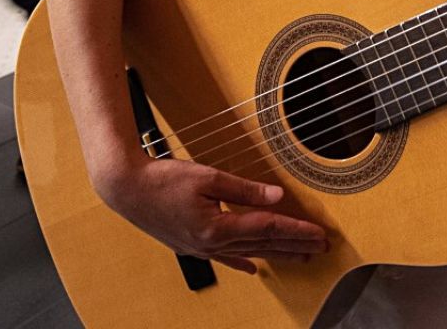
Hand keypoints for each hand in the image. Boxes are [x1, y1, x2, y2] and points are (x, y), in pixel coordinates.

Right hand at [97, 156, 328, 273]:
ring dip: (277, 255)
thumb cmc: (162, 180)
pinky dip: (243, 263)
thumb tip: (277, 196)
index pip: (267, 229)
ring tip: (301, 258)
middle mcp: (211, 244)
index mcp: (217, 228)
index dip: (296, 231)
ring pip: (248, 254)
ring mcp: (201, 248)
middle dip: (295, 247)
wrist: (125, 189)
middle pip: (263, 246)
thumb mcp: (208, 177)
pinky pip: (225, 258)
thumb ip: (245, 189)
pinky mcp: (192, 245)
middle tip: (321, 248)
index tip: (319, 234)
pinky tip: (255, 269)